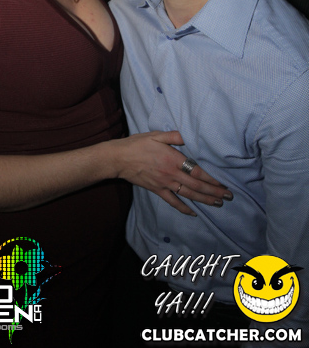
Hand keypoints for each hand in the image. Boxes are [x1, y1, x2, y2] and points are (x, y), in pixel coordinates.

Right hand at [112, 131, 231, 215]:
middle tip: (227, 196)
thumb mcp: (155, 135)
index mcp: (173, 159)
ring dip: (204, 200)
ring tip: (217, 203)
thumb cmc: (137, 144)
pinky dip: (184, 208)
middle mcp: (172, 174)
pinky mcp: (157, 190)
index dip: (211, 179)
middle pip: (197, 185)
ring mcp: (165, 184)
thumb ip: (173, 136)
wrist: (119, 158)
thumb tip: (186, 136)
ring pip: (188, 194)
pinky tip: (193, 212)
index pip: (197, 171)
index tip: (223, 183)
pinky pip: (173, 201)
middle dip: (214, 191)